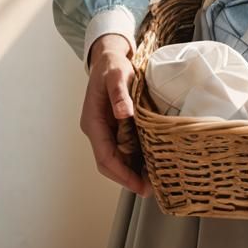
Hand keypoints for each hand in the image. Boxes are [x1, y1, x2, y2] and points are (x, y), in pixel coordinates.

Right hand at [81, 34, 151, 196]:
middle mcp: (97, 130)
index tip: (138, 185)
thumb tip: (123, 113)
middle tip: (151, 188)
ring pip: (117, 158)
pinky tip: (151, 160)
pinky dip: (135, 157)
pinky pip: (123, 147)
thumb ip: (119, 94)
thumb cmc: (111, 67)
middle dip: (128, 178)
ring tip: (154, 179)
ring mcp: (105, 130)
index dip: (121, 174)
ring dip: (133, 170)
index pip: (105, 157)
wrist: (109, 58)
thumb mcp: (117, 76)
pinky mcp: (114, 127)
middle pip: (110, 163)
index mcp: (93, 123)